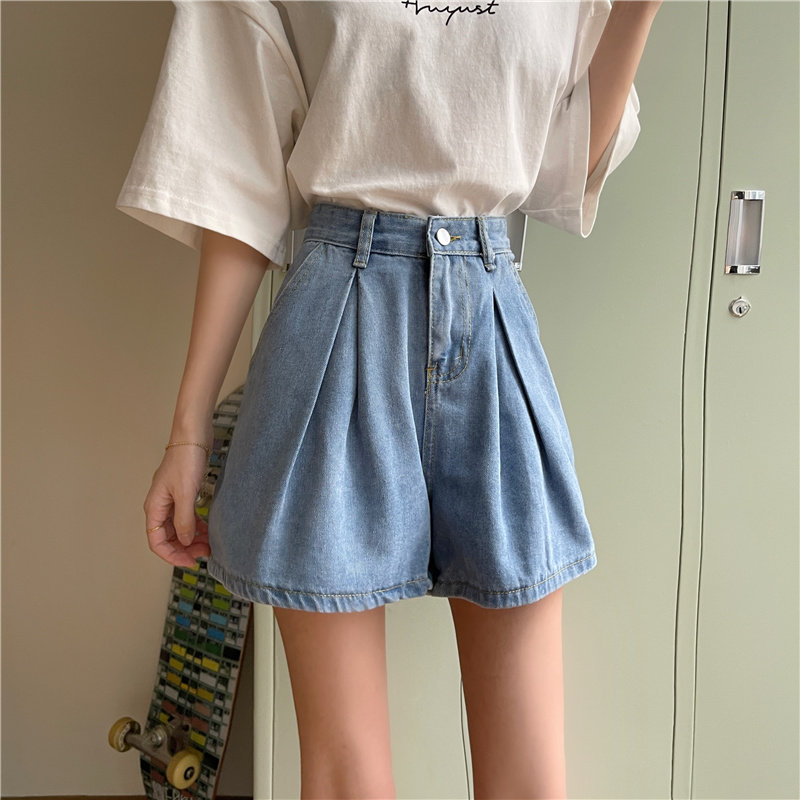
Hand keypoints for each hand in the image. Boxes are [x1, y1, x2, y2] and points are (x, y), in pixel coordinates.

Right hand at [143, 441, 212, 567]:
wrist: (193, 435)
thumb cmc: (185, 458)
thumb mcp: (186, 493)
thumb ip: (184, 520)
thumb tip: (186, 541)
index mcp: (154, 507)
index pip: (156, 541)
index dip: (172, 555)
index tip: (190, 561)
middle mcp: (160, 505)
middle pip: (167, 537)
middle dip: (185, 548)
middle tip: (204, 553)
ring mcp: (172, 499)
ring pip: (178, 528)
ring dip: (192, 538)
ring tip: (209, 544)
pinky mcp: (184, 493)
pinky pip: (187, 517)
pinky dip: (197, 526)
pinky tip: (208, 530)